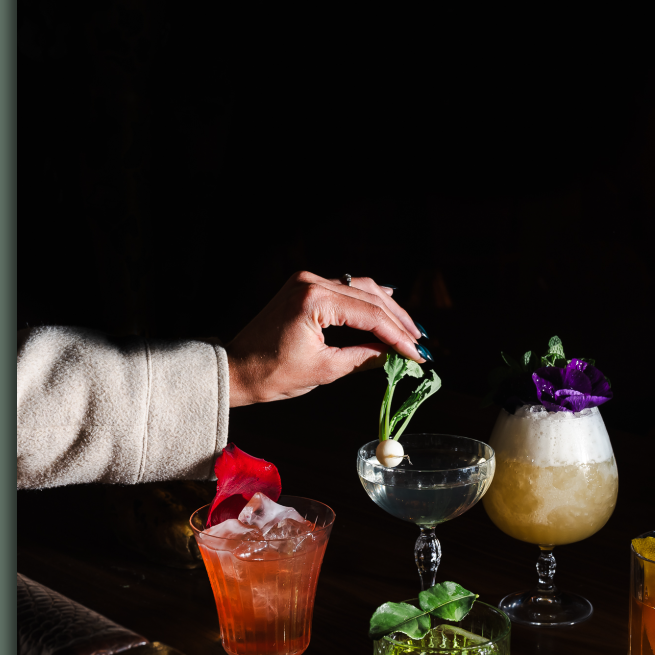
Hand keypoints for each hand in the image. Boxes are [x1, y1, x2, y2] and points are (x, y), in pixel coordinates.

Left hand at [223, 271, 426, 407]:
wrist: (235, 369)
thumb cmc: (271, 374)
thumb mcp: (324, 369)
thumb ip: (362, 358)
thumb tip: (393, 355)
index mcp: (314, 300)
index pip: (369, 314)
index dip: (397, 336)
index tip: (417, 354)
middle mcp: (310, 281)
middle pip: (369, 296)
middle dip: (397, 320)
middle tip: (419, 341)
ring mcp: (305, 281)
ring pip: (359, 288)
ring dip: (385, 309)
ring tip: (408, 330)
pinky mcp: (302, 287)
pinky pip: (343, 289)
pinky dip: (365, 301)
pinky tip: (386, 305)